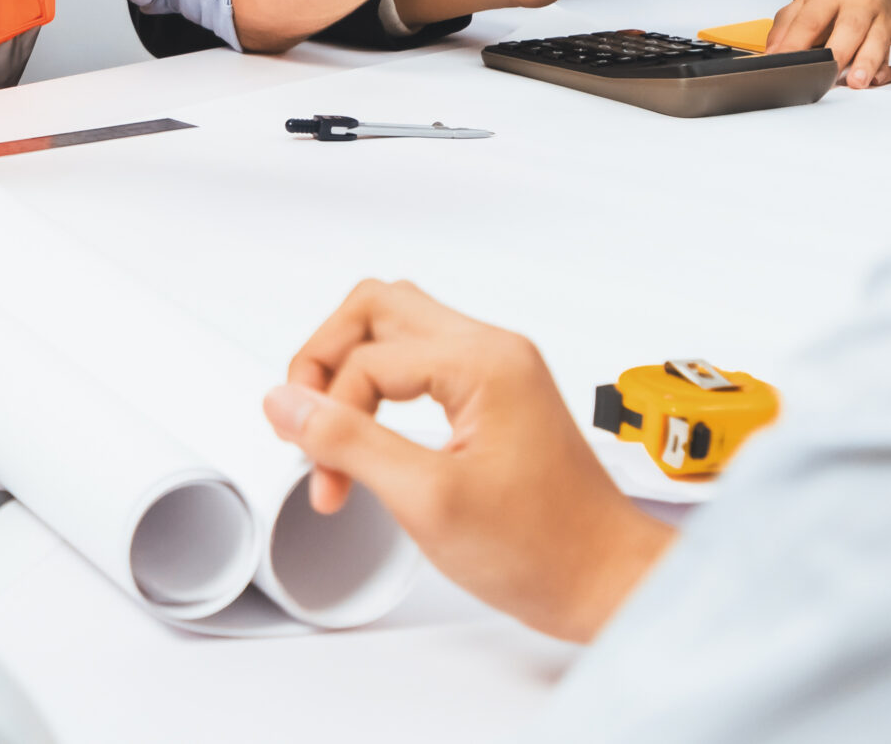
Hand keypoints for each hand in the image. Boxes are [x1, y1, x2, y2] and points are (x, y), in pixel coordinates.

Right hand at [262, 279, 674, 642]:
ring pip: (395, 328)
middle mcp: (494, 351)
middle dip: (327, 360)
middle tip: (308, 416)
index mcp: (485, 363)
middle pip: (377, 307)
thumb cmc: (544, 549)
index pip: (369, 360)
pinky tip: (370, 432)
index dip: (333, 417)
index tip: (325, 476)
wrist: (605, 583)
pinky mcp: (496, 395)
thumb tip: (285, 402)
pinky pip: (419, 362)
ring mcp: (498, 370)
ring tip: (333, 424)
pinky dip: (380, 390)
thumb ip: (348, 443)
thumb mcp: (427, 499)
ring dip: (351, 371)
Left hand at [769, 0, 890, 86]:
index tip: (782, 62)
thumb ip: (786, 26)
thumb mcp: (807, 3)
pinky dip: (888, 68)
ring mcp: (884, 20)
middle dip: (837, 54)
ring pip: (878, 41)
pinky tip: (877, 78)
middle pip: (849, 28)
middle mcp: (861, 4)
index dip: (795, 43)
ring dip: (867, 63)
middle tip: (822, 76)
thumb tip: (772, 53)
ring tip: (856, 82)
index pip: (810, 20)